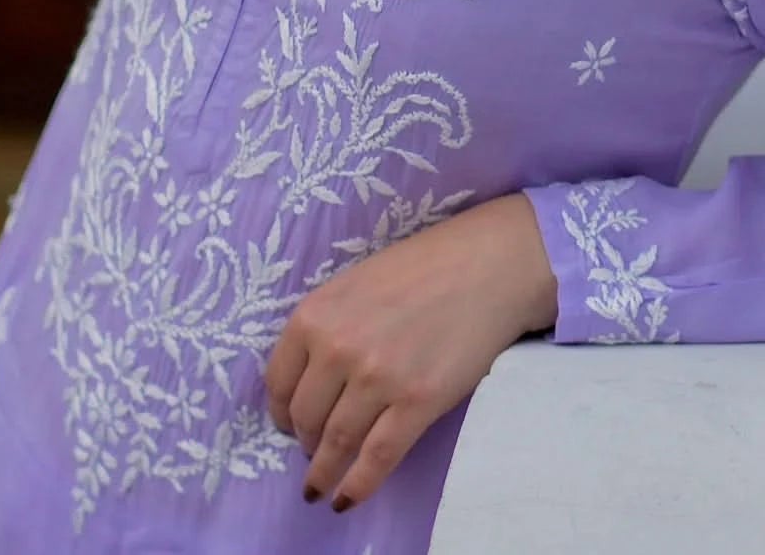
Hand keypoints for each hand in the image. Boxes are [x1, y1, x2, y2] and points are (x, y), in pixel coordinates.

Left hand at [264, 192, 556, 513]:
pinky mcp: (416, 403)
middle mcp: (337, 348)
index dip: (280, 412)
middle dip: (305, 441)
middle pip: (305, 418)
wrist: (486, 266)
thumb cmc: (421, 267)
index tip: (288, 425)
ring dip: (323, 471)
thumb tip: (308, 380)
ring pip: (337, 443)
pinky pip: (376, 459)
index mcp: (315, 315)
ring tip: (321, 485)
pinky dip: (356, 486)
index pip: (278, 383)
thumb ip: (327, 326)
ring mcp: (377, 379)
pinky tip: (345, 499)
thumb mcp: (354, 284)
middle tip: (312, 450)